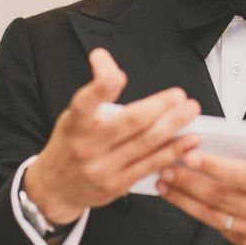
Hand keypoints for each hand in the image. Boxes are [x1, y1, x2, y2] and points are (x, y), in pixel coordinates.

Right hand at [24, 48, 200, 224]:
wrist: (55, 188)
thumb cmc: (71, 143)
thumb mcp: (74, 114)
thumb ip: (95, 89)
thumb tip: (102, 56)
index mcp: (75, 124)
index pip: (86, 102)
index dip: (102, 86)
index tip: (118, 75)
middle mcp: (87, 146)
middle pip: (129, 123)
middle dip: (159, 107)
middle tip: (179, 96)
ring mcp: (102, 169)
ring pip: (145, 144)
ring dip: (172, 126)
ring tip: (190, 112)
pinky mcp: (117, 186)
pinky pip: (149, 165)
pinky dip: (171, 152)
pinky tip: (187, 141)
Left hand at [156, 129, 245, 244]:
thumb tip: (226, 128)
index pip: (241, 174)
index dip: (214, 166)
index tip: (189, 155)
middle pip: (221, 196)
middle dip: (189, 180)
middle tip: (166, 165)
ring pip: (214, 215)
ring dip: (184, 198)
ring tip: (165, 181)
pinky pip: (218, 227)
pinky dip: (196, 211)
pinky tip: (180, 198)